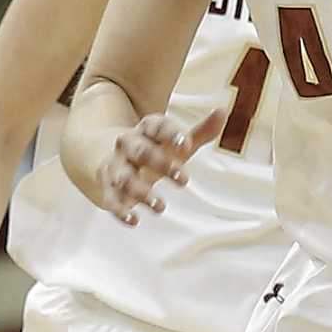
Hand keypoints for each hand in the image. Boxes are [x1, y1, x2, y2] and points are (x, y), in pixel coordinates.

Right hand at [96, 106, 227, 225]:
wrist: (111, 159)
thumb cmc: (153, 151)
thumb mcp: (174, 142)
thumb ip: (199, 132)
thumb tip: (223, 111)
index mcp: (144, 130)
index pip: (156, 126)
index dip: (170, 134)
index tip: (187, 144)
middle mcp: (127, 145)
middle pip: (140, 151)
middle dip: (160, 164)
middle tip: (185, 181)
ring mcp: (115, 167)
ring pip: (125, 178)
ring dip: (142, 192)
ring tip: (161, 207)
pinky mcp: (108, 188)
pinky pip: (111, 199)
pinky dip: (121, 210)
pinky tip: (134, 221)